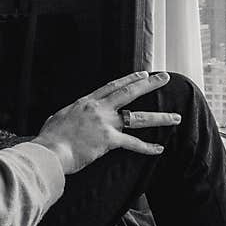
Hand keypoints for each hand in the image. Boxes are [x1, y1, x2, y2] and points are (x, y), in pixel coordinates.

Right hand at [31, 71, 180, 174]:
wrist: (50, 150)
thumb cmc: (50, 137)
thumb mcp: (58, 118)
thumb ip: (68, 114)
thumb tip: (67, 116)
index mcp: (87, 102)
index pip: (113, 86)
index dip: (130, 79)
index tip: (143, 74)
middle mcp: (99, 109)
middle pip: (130, 93)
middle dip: (150, 84)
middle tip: (165, 78)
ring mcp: (105, 123)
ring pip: (138, 117)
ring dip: (160, 117)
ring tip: (176, 117)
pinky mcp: (109, 140)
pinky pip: (133, 144)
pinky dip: (147, 148)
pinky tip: (159, 149)